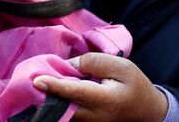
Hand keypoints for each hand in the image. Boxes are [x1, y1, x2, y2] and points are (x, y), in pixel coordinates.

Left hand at [33, 53, 167, 121]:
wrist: (145, 109)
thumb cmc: (133, 84)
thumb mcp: (121, 65)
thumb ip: (94, 62)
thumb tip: (69, 65)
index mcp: (106, 99)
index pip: (76, 92)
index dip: (56, 86)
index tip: (37, 80)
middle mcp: (95, 116)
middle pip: (64, 106)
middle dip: (48, 93)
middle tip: (34, 77)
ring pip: (63, 113)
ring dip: (51, 98)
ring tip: (43, 81)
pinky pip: (66, 114)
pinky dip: (58, 102)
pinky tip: (54, 89)